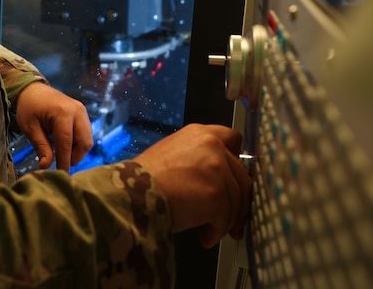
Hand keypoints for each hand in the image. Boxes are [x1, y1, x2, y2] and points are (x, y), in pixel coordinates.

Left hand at [15, 82, 92, 171]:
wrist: (33, 89)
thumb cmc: (29, 107)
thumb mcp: (30, 128)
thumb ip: (41, 147)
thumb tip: (46, 166)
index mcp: (63, 113)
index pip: (66, 143)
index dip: (64, 161)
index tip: (61, 176)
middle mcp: (77, 111)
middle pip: (84, 143)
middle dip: (74, 157)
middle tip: (60, 164)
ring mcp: (82, 111)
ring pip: (87, 139)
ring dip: (77, 151)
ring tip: (61, 154)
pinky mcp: (83, 113)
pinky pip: (85, 133)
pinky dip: (78, 143)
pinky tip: (65, 145)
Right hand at [134, 124, 250, 247]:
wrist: (131, 193)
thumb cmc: (142, 179)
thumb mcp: (170, 154)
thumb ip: (197, 159)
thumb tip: (212, 181)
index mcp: (200, 134)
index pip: (233, 139)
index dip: (236, 161)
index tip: (234, 179)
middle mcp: (213, 146)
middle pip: (241, 177)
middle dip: (238, 202)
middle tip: (232, 220)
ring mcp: (217, 170)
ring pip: (236, 201)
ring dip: (225, 221)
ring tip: (209, 232)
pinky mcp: (217, 195)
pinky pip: (226, 219)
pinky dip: (216, 232)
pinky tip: (204, 237)